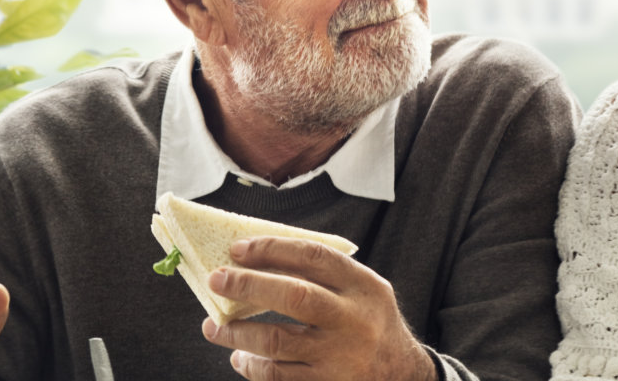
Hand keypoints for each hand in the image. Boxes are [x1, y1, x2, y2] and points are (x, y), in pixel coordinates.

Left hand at [203, 236, 434, 380]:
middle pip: (294, 296)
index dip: (272, 249)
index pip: (314, 257)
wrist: (402, 377)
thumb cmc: (370, 325)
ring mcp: (340, 357)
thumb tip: (259, 261)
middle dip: (247, 285)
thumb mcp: (364, 292)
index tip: (239, 249)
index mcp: (364, 287)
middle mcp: (354, 320)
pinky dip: (252, 366)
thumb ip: (325, 276)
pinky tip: (241, 358)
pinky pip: (278, 376)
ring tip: (214, 326)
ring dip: (237, 333)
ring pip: (276, 342)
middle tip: (216, 279)